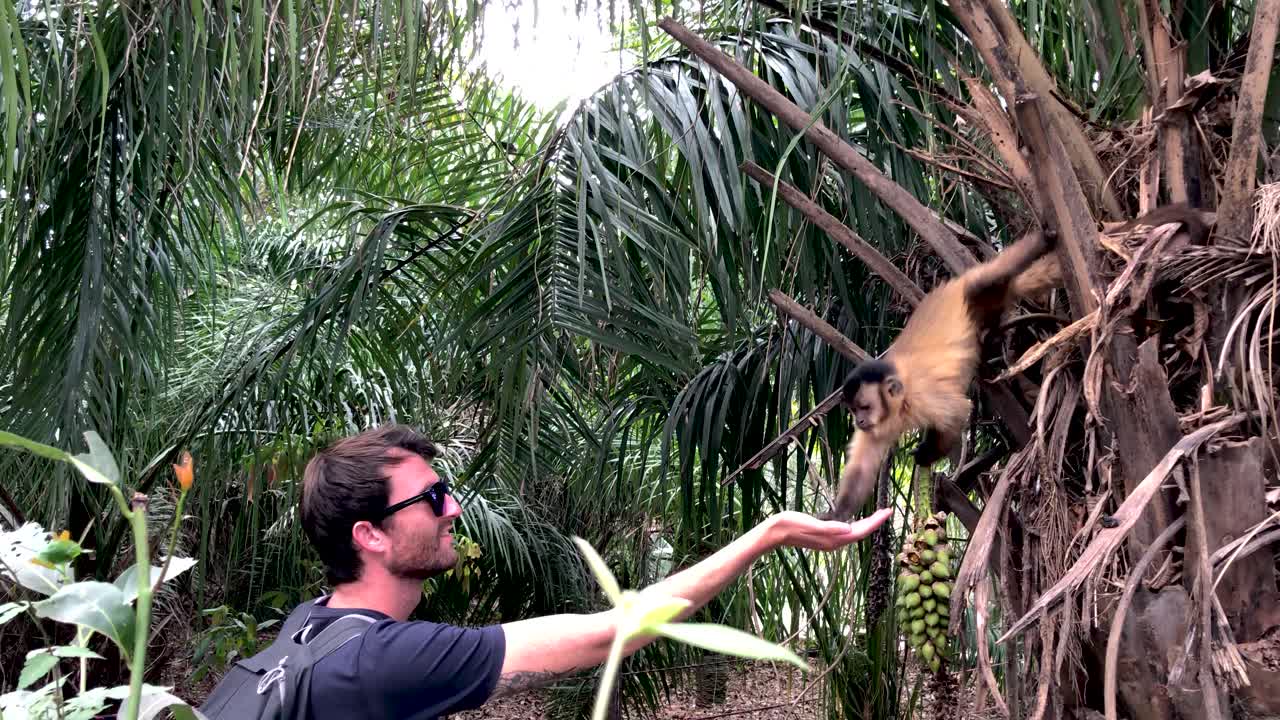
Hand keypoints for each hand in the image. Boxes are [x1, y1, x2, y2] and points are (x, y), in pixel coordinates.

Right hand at [765, 508, 892, 550]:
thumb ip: (829, 528)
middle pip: (860, 532)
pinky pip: (845, 532)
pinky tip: (854, 520)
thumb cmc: (791, 525)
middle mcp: (834, 542)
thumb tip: (848, 529)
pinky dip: (855, 525)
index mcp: (833, 539)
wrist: (775, 533)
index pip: (860, 531)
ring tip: (876, 515)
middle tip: (887, 510)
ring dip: (866, 524)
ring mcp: (829, 541)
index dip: (875, 521)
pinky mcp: (824, 537)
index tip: (887, 511)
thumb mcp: (810, 524)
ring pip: (854, 533)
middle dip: (874, 522)